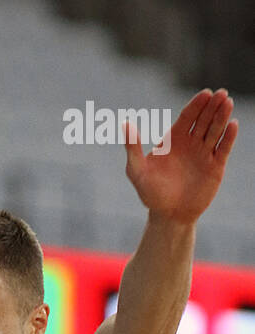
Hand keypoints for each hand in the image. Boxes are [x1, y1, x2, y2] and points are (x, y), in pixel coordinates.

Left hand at [124, 89, 236, 224]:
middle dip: (212, 106)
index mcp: (174, 139)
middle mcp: (191, 142)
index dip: (197, 104)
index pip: (188, 116)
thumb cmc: (150, 194)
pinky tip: (233, 125)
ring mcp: (205, 153)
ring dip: (222, 116)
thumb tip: (125, 124)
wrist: (168, 216)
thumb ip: (132, 148)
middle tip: (221, 94)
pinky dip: (229, 137)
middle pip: (204, 119)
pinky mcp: (216, 166)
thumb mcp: (137, 171)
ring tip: (228, 103)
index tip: (205, 93)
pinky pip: (224, 148)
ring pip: (215, 130)